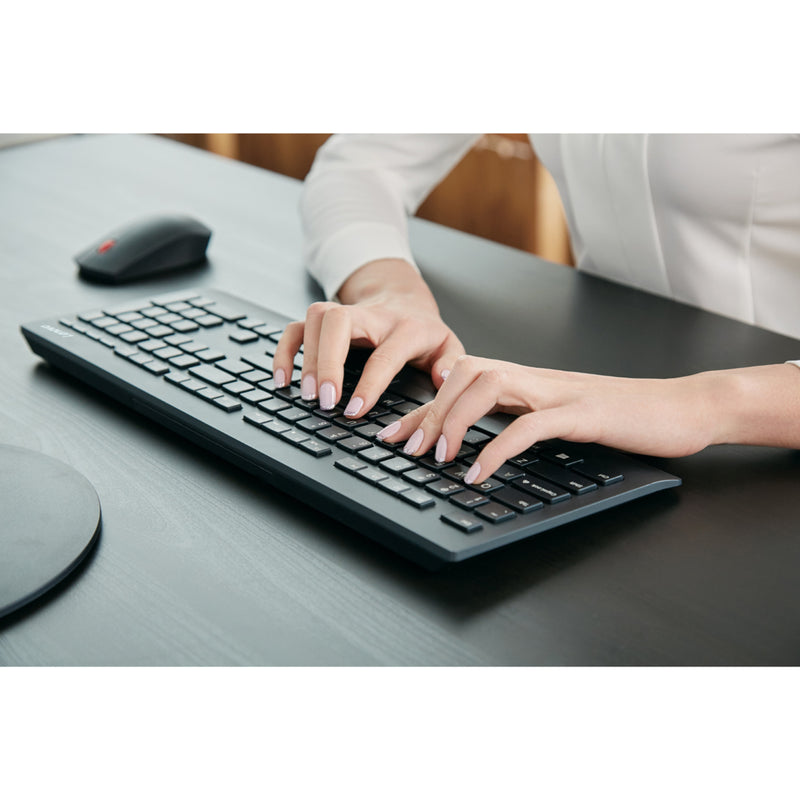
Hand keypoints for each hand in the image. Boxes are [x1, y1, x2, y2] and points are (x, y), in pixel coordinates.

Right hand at [273, 258, 464, 415]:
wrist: (404, 299)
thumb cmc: (424, 332)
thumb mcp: (448, 346)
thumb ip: (450, 365)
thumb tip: (443, 380)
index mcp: (405, 327)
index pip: (384, 353)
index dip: (369, 383)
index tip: (355, 410)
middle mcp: (371, 316)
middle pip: (339, 322)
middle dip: (328, 361)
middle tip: (324, 400)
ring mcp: (344, 313)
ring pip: (316, 318)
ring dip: (307, 356)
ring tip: (307, 394)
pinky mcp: (323, 320)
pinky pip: (296, 328)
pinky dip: (285, 352)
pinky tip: (283, 379)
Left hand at [376, 355, 766, 484]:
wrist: (680, 408)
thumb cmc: (619, 418)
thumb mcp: (559, 418)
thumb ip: (521, 420)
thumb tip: (481, 445)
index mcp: (527, 381)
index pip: (460, 384)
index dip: (421, 409)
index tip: (392, 435)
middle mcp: (535, 379)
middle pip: (465, 374)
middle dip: (428, 411)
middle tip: (407, 450)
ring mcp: (558, 393)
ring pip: (489, 385)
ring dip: (455, 420)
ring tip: (439, 457)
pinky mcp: (583, 414)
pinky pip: (529, 425)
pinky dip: (497, 449)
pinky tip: (478, 474)